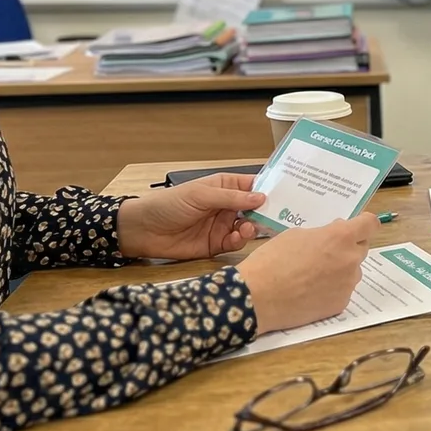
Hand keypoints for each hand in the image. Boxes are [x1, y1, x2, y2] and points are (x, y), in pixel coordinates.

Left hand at [116, 173, 264, 259]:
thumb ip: (232, 197)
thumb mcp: (201, 195)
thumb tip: (262, 197)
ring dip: (253, 227)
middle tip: (278, 217)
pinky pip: (235, 243)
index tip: (288, 195)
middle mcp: (227, 206)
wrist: (142, 231)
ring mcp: (222, 225)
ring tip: (249, 228)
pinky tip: (237, 238)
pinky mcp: (216, 245)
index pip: (253, 185)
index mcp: (224, 187)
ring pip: (249, 227)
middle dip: (267, 212)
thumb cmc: (168, 204)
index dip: (270, 189)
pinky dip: (240, 241)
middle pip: (256, 208)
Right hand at [236, 214, 382, 333]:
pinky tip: (311, 291)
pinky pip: (343, 291)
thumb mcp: (296, 235)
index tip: (356, 226)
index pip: (370, 224)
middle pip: (362, 248)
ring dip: (341, 269)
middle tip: (325, 251)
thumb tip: (334, 237)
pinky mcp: (341, 303)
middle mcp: (351, 259)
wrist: (257, 297)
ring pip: (353, 271)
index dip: (364, 224)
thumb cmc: (272, 260)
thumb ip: (322, 234)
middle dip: (348, 247)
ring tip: (313, 275)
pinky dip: (332, 289)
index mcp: (341, 237)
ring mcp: (348, 284)